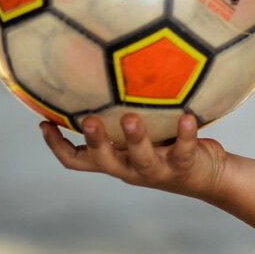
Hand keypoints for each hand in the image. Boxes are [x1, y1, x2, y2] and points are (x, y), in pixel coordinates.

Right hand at [41, 113, 227, 200]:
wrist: (211, 177)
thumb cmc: (169, 149)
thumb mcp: (142, 136)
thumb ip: (123, 117)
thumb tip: (107, 75)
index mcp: (116, 160)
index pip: (77, 160)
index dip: (57, 146)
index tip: (43, 123)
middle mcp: (130, 168)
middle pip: (103, 161)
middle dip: (94, 141)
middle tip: (88, 120)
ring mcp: (157, 169)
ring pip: (141, 158)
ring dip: (135, 138)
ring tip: (130, 118)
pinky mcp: (184, 166)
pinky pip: (183, 150)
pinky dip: (185, 134)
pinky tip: (187, 117)